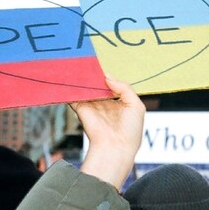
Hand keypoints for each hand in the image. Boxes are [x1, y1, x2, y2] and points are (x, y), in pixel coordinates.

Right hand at [71, 75, 144, 189]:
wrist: (115, 147)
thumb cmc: (130, 130)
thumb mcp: (136, 106)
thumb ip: (125, 88)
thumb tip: (108, 77)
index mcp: (118, 102)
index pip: (110, 85)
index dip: (107, 76)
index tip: (102, 67)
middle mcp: (104, 103)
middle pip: (96, 84)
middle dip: (94, 75)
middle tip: (90, 63)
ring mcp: (91, 105)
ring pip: (85, 88)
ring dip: (83, 79)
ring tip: (81, 65)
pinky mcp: (81, 108)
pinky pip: (74, 95)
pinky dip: (72, 87)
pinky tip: (72, 76)